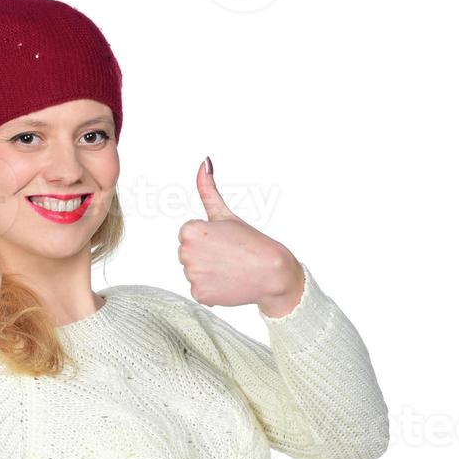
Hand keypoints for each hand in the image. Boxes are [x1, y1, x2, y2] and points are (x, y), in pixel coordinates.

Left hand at [177, 158, 304, 315]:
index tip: (225, 241)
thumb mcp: (226, 214)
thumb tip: (204, 162)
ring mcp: (192, 276)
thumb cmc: (252, 242)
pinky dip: (212, 290)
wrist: (273, 273)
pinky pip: (200, 291)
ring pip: (194, 273)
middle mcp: (186, 253)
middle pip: (188, 254)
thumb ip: (208, 190)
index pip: (188, 235)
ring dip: (209, 273)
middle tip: (229, 256)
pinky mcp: (199, 295)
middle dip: (205, 255)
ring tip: (231, 269)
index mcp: (190, 231)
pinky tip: (228, 283)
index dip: (208, 238)